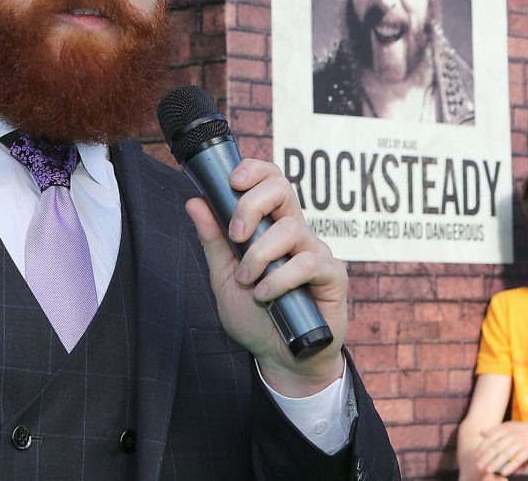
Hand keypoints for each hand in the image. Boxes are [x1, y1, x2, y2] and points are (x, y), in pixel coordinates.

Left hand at [185, 158, 347, 395]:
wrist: (279, 357)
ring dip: (259, 254)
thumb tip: (195, 201)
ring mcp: (316, 251)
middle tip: (235, 236)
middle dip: (251, 205)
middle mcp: (296, 231)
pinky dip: (280, 278)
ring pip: (290, 229)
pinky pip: (308, 263)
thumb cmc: (254, 315)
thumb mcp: (222, 276)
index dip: (254, 170)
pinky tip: (265, 294)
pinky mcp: (332, 276)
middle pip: (282, 188)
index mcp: (271, 225)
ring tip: (246, 280)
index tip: (232, 182)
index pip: (270, 180)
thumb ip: (212, 240)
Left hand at [476, 421, 527, 477]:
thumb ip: (496, 430)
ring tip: (488, 470)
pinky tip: (503, 472)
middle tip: (479, 465)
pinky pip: (518, 459)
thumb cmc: (523, 430)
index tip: (476, 456)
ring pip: (505, 454)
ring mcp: (521, 442)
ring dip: (495, 463)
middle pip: (496, 447)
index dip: (483, 447)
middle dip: (486, 457)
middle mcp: (512, 434)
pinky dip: (510, 466)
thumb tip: (481, 433)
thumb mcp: (510, 426)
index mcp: (505, 428)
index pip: (490, 438)